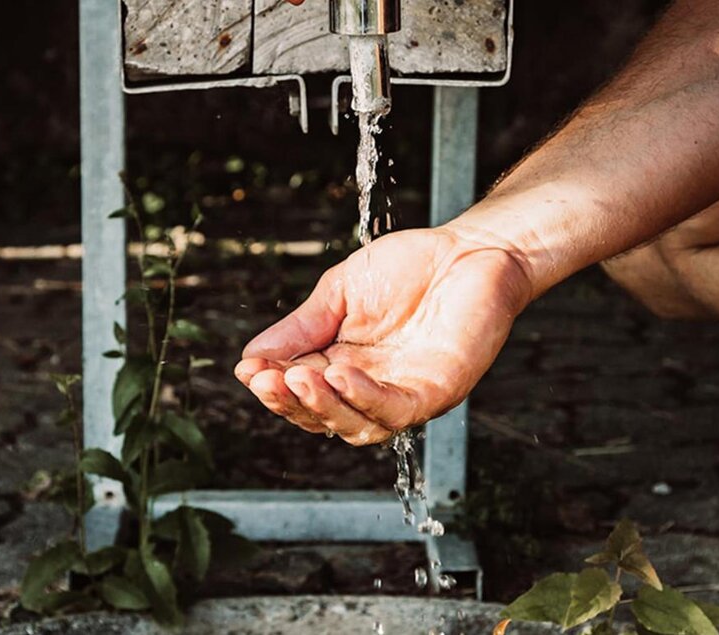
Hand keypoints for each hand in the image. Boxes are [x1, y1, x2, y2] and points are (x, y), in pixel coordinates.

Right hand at [235, 226, 532, 445]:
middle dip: (291, 401)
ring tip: (299, 376)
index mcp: (343, 365)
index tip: (249, 370)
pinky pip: (395, 410)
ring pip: (356, 425)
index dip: (272, 385)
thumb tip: (250, 358)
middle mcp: (371, 389)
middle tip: (269, 378)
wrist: (469, 249)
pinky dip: (364, 397)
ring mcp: (404, 395)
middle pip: (323, 416)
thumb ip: (302, 327)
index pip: (300, 390)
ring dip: (323, 406)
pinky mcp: (437, 392)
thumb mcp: (339, 293)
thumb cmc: (410, 267)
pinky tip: (340, 374)